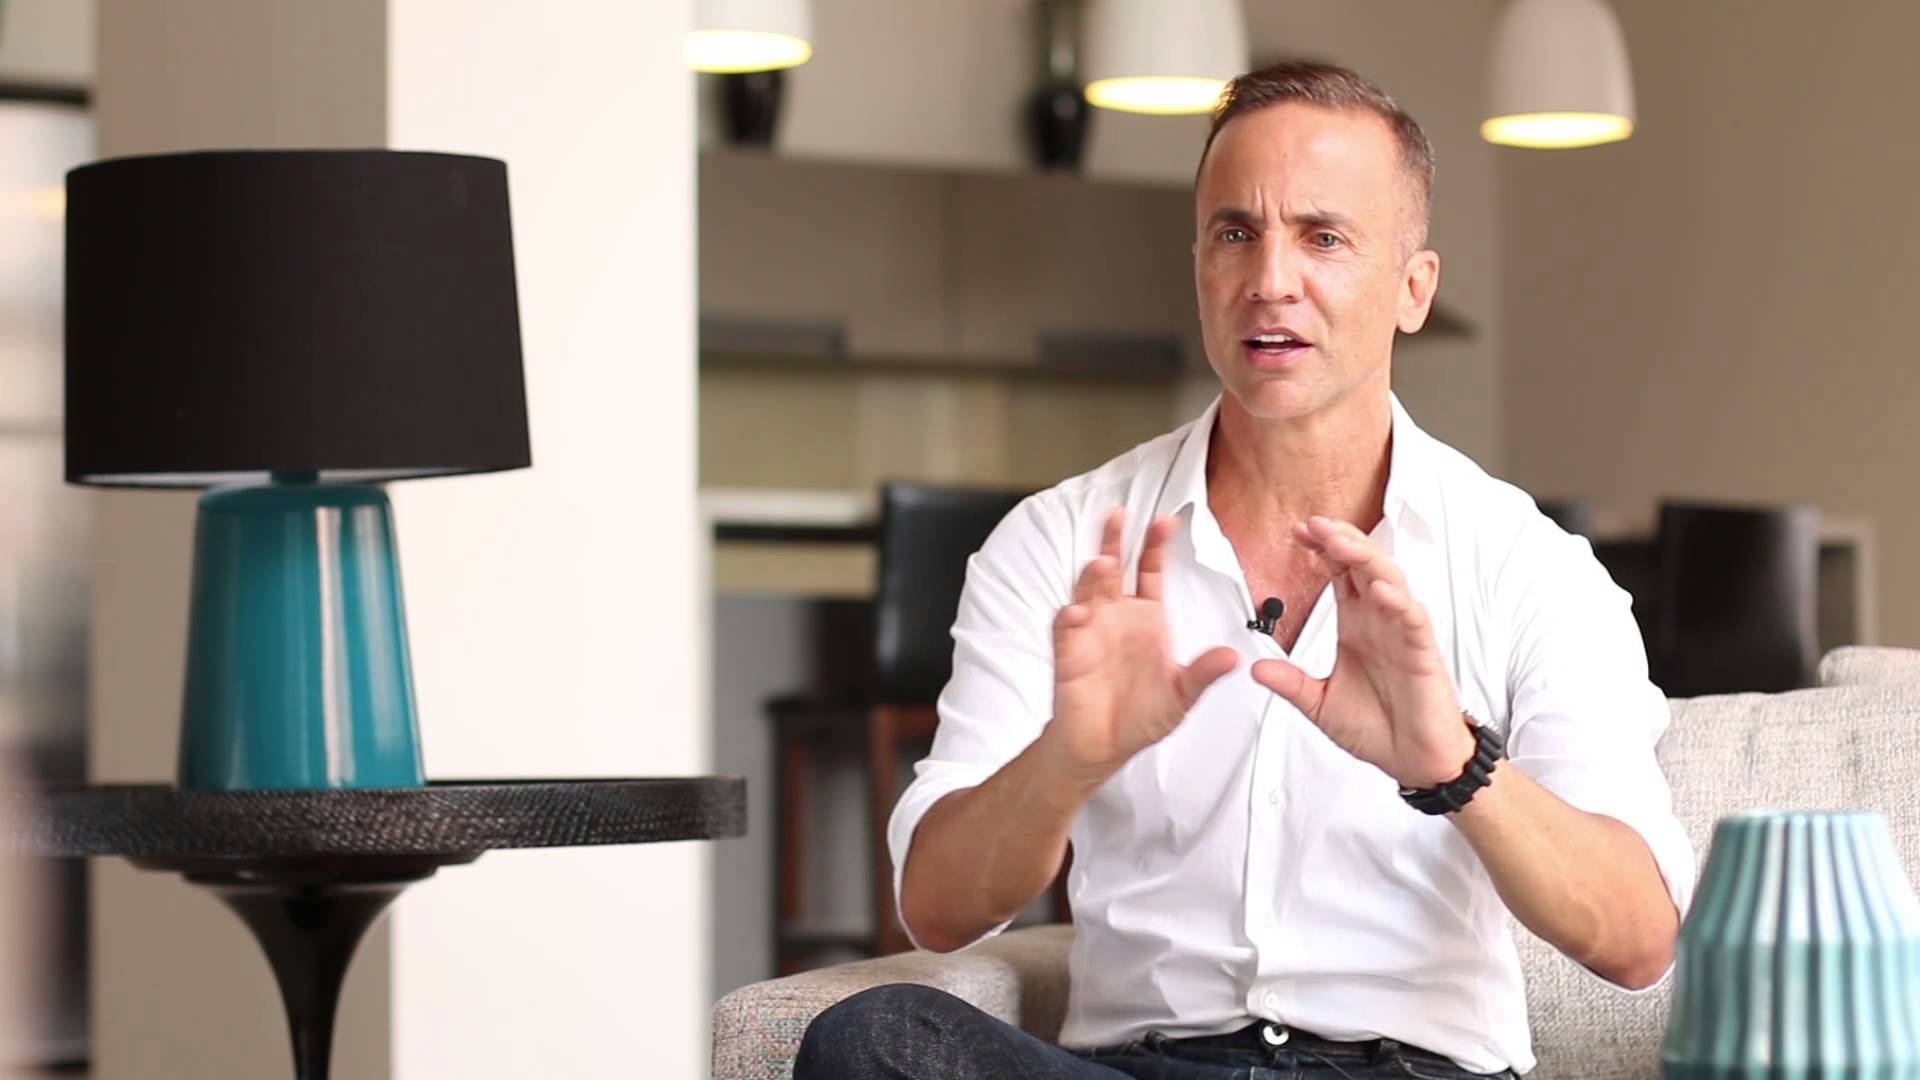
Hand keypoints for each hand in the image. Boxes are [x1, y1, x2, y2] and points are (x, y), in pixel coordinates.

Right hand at [1043, 509, 1239, 784]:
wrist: (1106, 744)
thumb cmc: (1143, 715)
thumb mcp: (1182, 696)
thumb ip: (1203, 674)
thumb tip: (1234, 657)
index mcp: (1147, 616)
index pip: (1151, 570)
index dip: (1156, 545)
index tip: (1166, 521)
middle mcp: (1117, 615)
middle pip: (1116, 567)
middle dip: (1115, 541)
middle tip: (1119, 515)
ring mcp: (1091, 629)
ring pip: (1088, 591)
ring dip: (1093, 576)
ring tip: (1102, 563)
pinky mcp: (1069, 652)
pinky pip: (1066, 628)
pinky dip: (1070, 617)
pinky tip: (1077, 612)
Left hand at [1250, 516, 1473, 787]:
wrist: (1414, 762)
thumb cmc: (1377, 728)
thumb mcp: (1320, 704)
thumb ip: (1290, 684)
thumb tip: (1256, 667)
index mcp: (1355, 625)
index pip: (1339, 574)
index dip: (1321, 550)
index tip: (1295, 532)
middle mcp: (1379, 621)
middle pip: (1362, 566)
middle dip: (1340, 541)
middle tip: (1313, 524)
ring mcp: (1402, 633)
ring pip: (1389, 581)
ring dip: (1365, 559)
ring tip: (1340, 542)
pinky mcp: (1422, 653)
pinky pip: (1412, 619)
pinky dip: (1397, 601)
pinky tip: (1378, 589)